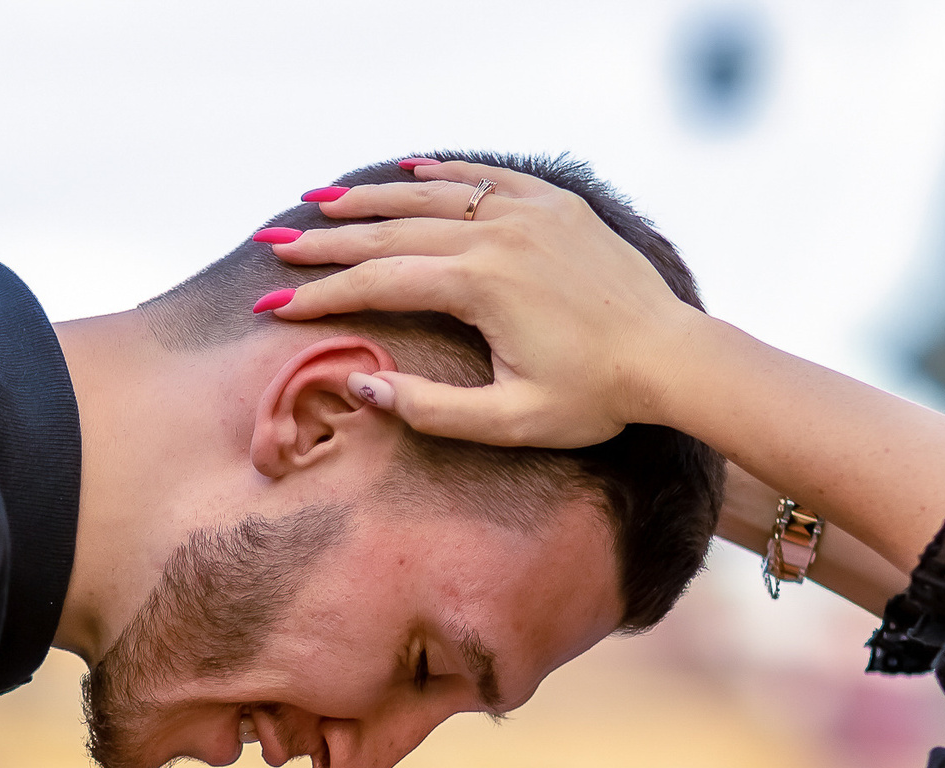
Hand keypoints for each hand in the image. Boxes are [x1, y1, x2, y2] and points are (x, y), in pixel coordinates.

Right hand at [260, 160, 706, 448]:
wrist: (671, 358)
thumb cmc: (595, 400)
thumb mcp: (510, 421)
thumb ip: (431, 408)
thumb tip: (363, 387)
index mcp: (480, 285)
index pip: (379, 283)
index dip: (321, 296)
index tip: (273, 307)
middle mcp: (498, 236)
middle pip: (393, 232)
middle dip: (328, 243)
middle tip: (277, 248)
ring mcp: (529, 213)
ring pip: (432, 195)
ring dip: (373, 198)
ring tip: (322, 200)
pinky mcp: (556, 207)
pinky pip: (488, 176)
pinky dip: (445, 170)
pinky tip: (411, 168)